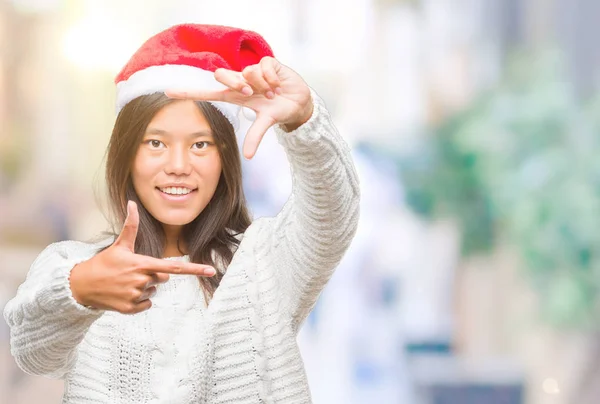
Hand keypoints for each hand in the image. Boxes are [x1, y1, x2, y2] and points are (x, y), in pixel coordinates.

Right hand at [69, 201, 215, 313]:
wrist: (82, 285)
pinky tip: (124, 294)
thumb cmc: (105, 262)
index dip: (194, 269)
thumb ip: (131, 225)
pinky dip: (139, 301)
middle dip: (153, 275)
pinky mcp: (130, 309)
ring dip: (144, 288)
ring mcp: (136, 296)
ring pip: (154, 292)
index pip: (174, 268)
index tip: (211, 270)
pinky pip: (147, 304)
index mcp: (142, 264)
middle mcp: (141, 281)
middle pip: (163, 279)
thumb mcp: (120, 245)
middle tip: (133, 272)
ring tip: (125, 283)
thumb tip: (132, 203)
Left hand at [166, 56, 313, 158]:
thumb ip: (255, 136)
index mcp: (236, 96)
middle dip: (235, 84)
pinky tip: (278, 84)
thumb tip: (248, 156)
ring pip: (246, 72)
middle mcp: (242, 81)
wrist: (300, 102)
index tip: (167, 92)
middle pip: (222, 75)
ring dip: (261, 85)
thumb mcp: (266, 122)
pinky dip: (272, 78)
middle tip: (252, 94)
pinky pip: (263, 67)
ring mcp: (253, 71)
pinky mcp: (267, 63)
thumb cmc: (279, 111)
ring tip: (272, 92)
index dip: (189, 92)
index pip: (208, 93)